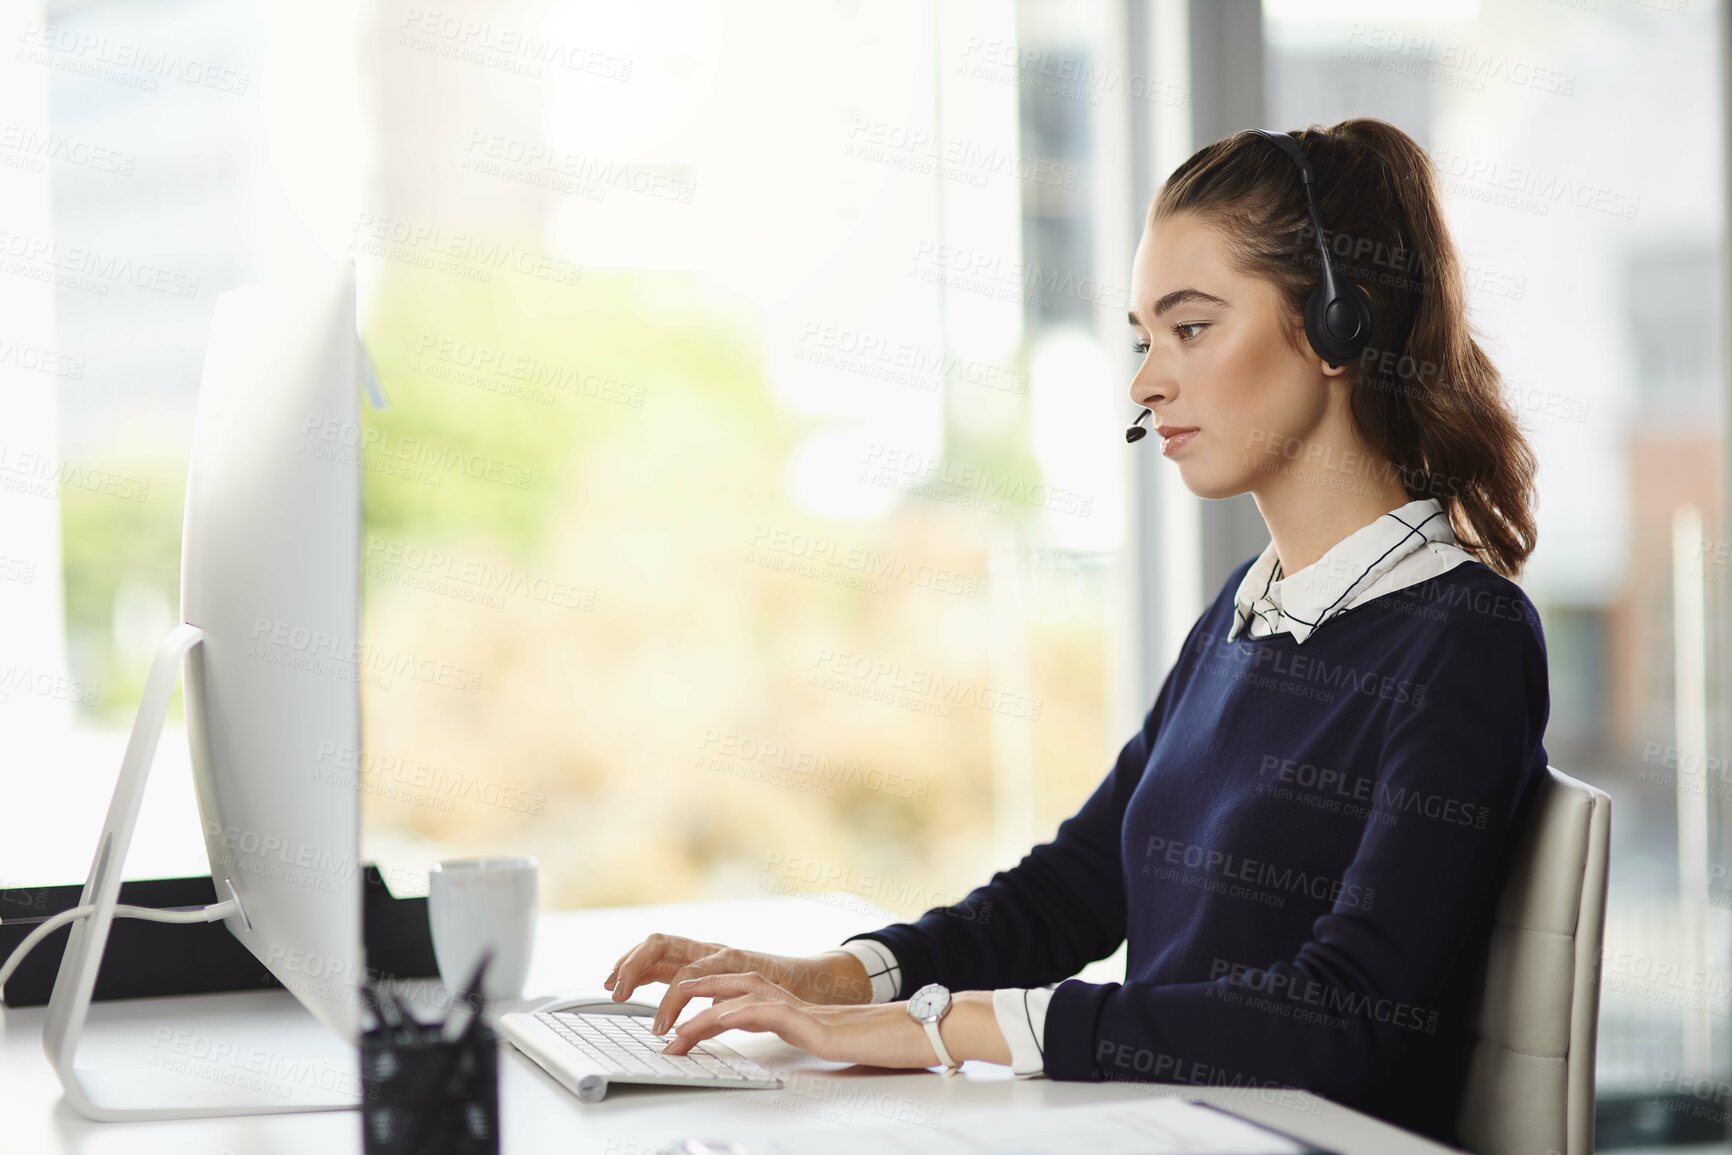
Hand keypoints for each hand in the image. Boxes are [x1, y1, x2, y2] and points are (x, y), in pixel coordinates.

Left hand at [603, 933, 873, 1033]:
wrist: (840, 1025)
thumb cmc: (796, 1019)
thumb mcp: (746, 1013)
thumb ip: (718, 1012)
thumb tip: (685, 1030)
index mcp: (727, 966)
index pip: (674, 952)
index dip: (639, 961)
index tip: (613, 981)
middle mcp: (736, 966)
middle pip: (677, 951)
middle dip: (640, 967)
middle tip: (616, 990)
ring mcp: (752, 983)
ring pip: (700, 983)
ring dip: (671, 1006)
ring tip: (656, 1030)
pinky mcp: (771, 1006)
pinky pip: (729, 1012)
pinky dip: (703, 1024)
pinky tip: (691, 1036)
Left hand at [660, 973, 946, 1068]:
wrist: (890, 1030)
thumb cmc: (851, 1035)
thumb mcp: (800, 1032)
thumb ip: (773, 1026)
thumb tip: (739, 1032)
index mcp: (771, 995)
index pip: (719, 989)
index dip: (687, 999)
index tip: (661, 1020)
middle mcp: (772, 991)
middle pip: (714, 981)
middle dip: (677, 996)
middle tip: (650, 1021)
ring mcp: (783, 1002)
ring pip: (726, 996)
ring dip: (692, 1014)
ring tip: (666, 1034)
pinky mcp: (795, 1018)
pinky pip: (752, 1014)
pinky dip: (723, 1020)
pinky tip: (707, 1029)